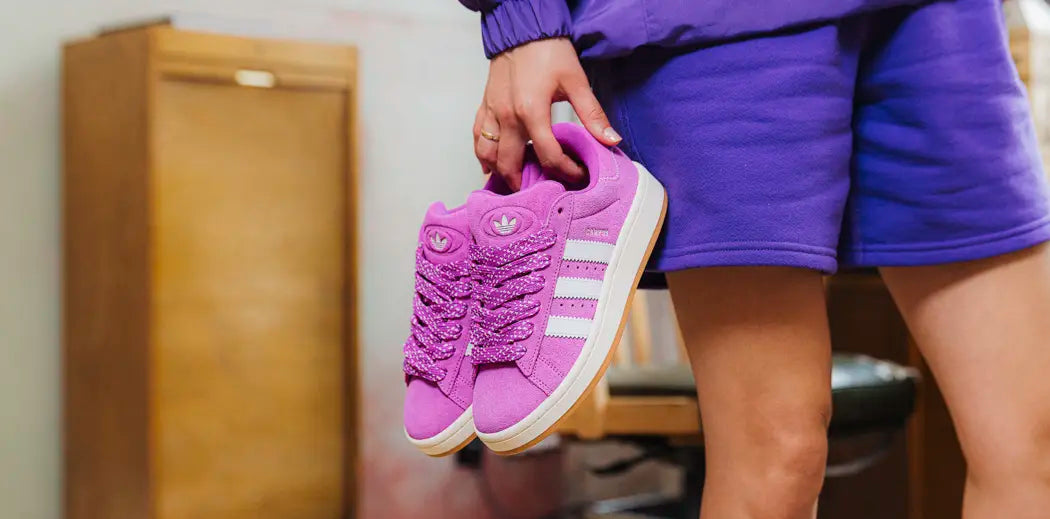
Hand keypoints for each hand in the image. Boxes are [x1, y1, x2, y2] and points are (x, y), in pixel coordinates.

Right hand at [473, 37, 621, 189]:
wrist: (523, 28)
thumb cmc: (549, 51)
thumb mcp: (576, 81)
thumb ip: (592, 114)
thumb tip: (611, 140)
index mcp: (532, 112)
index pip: (549, 156)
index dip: (566, 171)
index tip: (578, 175)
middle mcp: (507, 117)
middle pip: (510, 164)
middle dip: (525, 183)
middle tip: (540, 192)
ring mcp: (493, 112)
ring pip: (487, 154)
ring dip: (499, 173)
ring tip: (514, 183)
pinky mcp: (485, 105)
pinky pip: (478, 136)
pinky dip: (482, 154)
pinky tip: (489, 164)